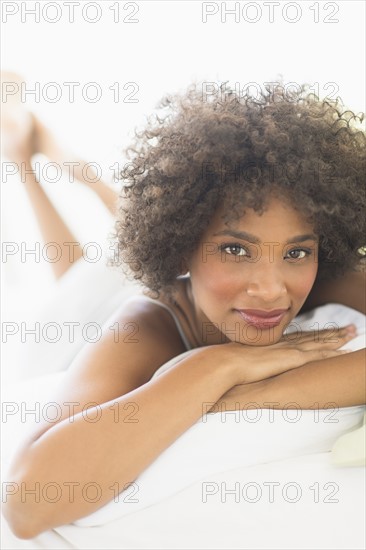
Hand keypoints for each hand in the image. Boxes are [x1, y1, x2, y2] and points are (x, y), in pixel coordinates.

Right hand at [222, 324, 356, 384]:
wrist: (226, 362)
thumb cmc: (229, 364)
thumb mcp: (243, 361)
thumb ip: (250, 362)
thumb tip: (246, 368)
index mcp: (274, 344)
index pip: (301, 337)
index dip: (316, 334)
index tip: (327, 331)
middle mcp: (285, 343)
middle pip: (315, 336)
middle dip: (333, 332)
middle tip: (349, 328)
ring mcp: (290, 350)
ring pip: (321, 342)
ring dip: (338, 338)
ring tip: (354, 333)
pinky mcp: (293, 358)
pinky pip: (319, 355)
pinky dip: (333, 352)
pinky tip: (345, 350)